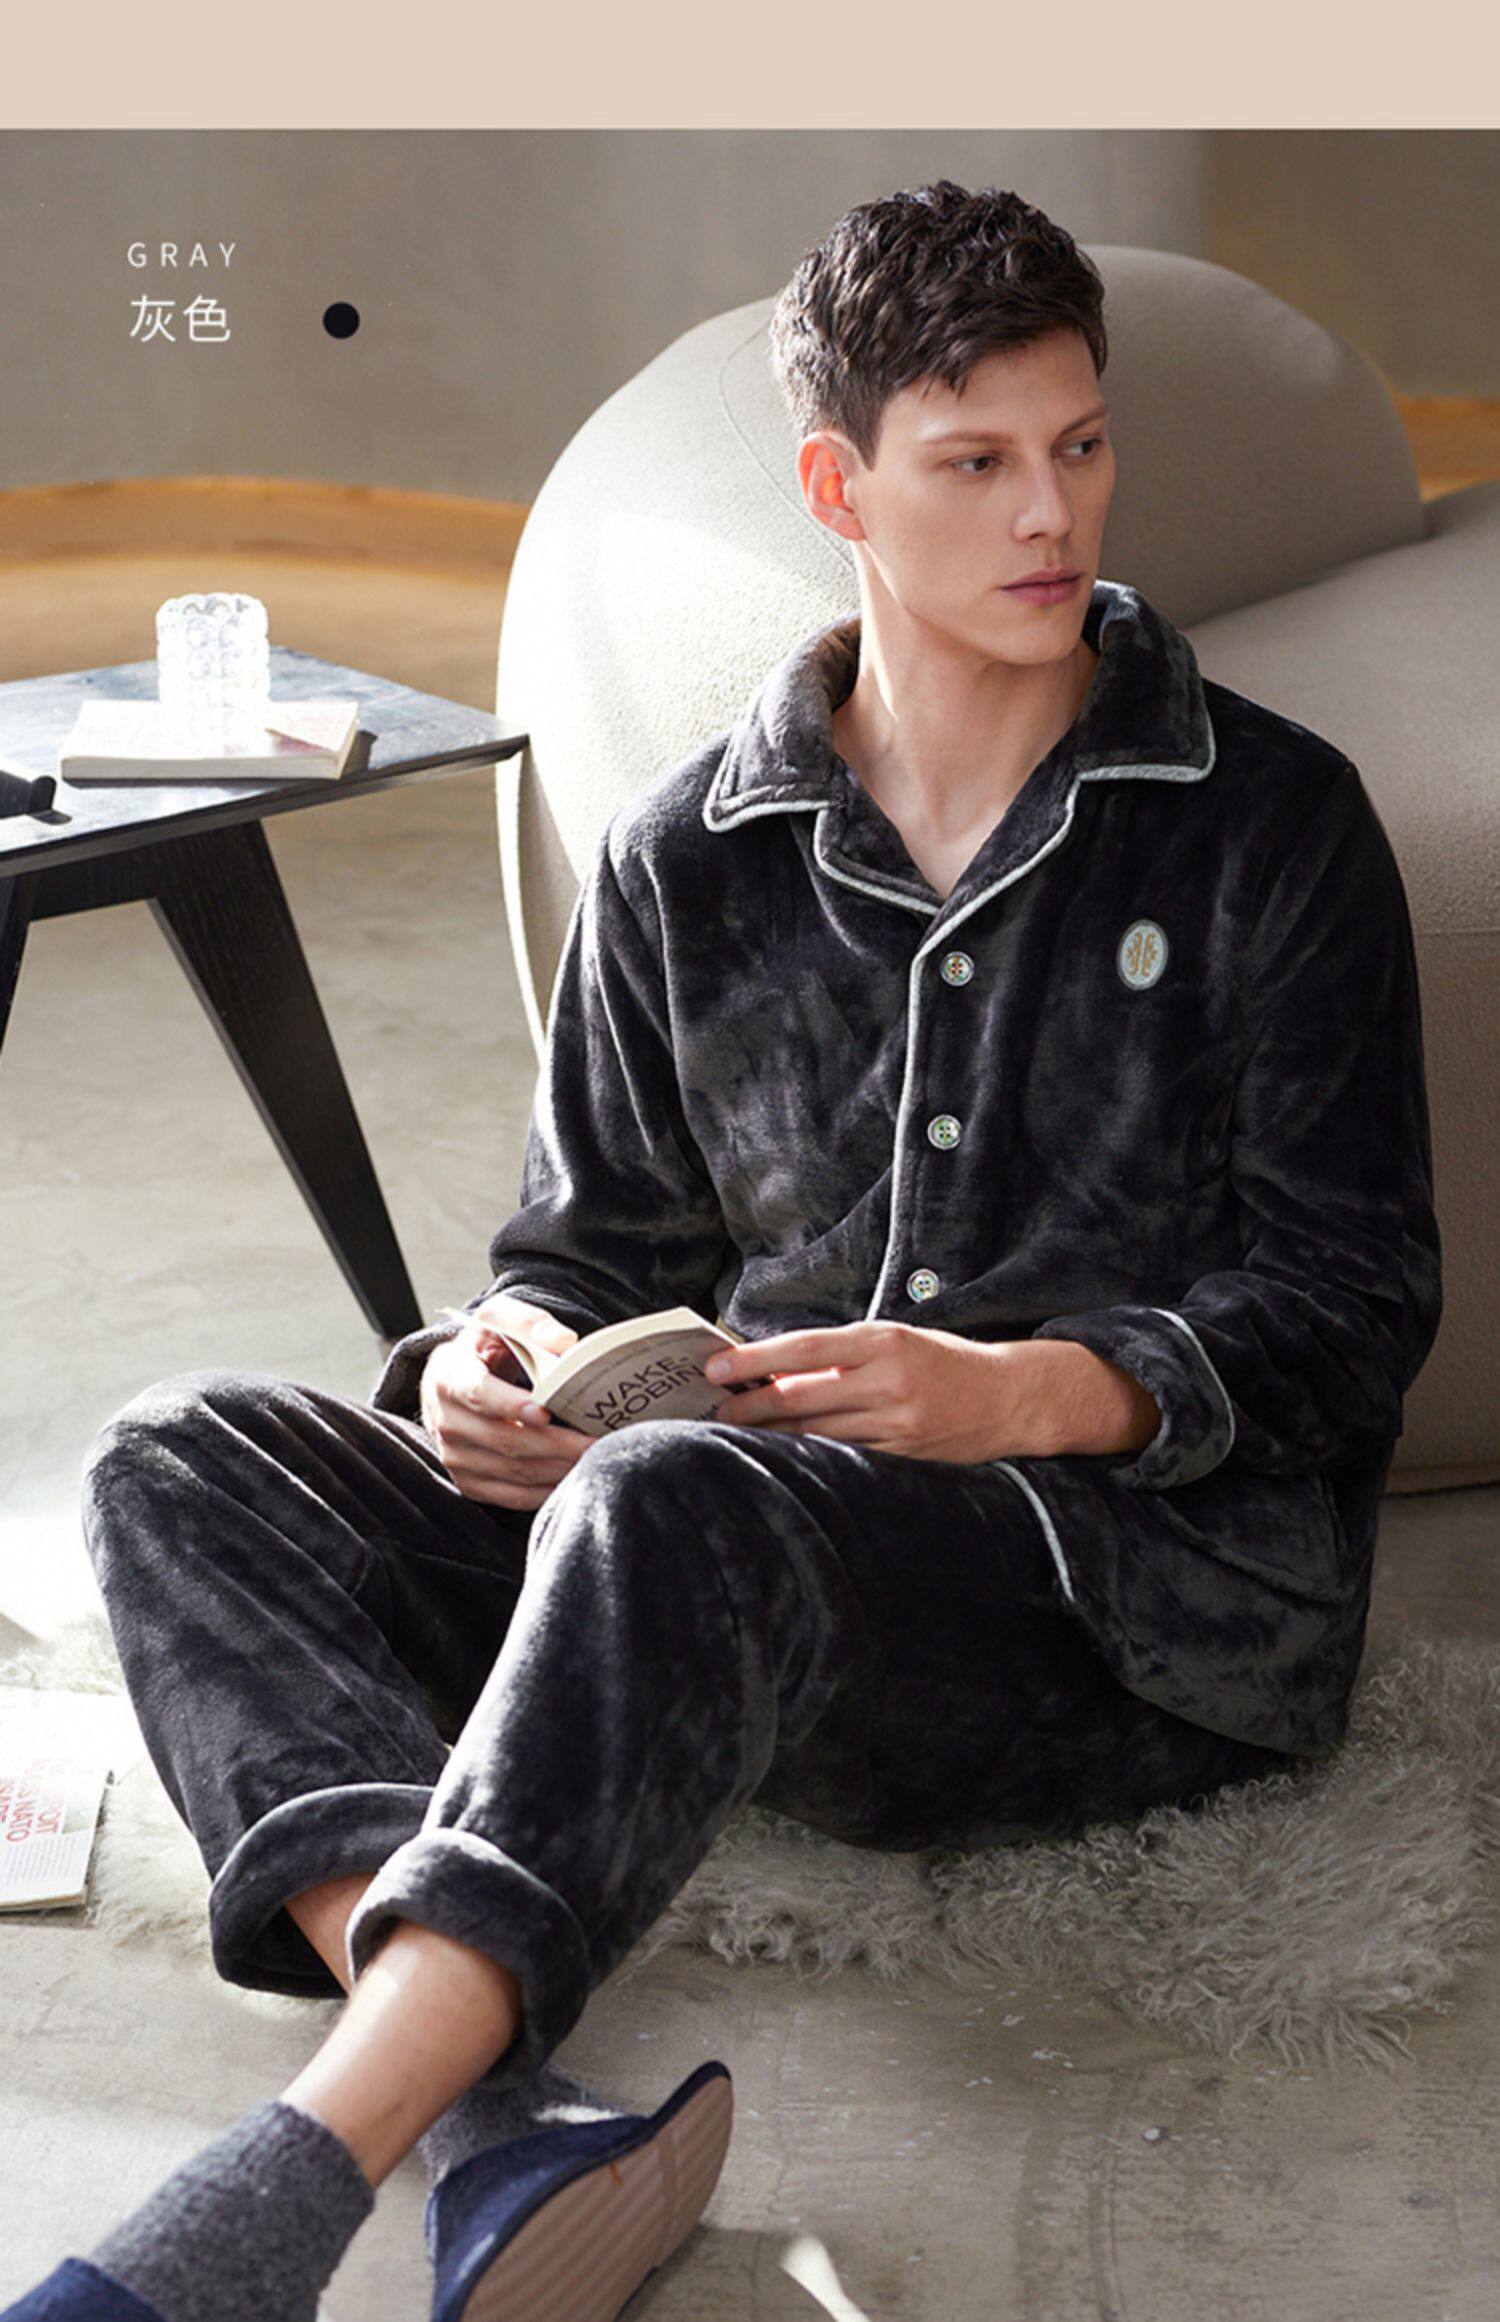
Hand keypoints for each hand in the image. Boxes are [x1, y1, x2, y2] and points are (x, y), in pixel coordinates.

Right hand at [420, 1294, 596, 1509]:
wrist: (453, 1381)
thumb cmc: (484, 1347)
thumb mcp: (501, 1320)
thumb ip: (532, 1324)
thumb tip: (566, 1343)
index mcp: (449, 1377)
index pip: (478, 1394)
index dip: (510, 1405)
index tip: (545, 1410)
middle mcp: (446, 1421)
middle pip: (506, 1440)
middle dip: (557, 1444)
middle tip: (597, 1440)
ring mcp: (455, 1457)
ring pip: (514, 1472)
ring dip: (558, 1468)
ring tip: (595, 1458)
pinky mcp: (469, 1482)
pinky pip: (512, 1496)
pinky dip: (546, 1491)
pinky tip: (574, 1476)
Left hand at [705, 1321, 1062, 1463]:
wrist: (1010, 1397)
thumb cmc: (944, 1362)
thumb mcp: (897, 1340)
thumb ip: (843, 1353)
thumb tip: (777, 1369)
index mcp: (883, 1341)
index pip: (802, 1349)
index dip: (753, 1360)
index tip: (715, 1367)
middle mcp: (888, 1380)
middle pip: (801, 1396)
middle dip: (751, 1405)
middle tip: (719, 1410)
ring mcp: (897, 1422)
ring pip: (818, 1432)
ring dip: (773, 1435)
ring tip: (740, 1434)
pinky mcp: (905, 1456)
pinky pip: (846, 1457)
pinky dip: (812, 1455)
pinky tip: (787, 1456)